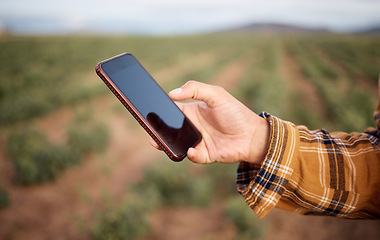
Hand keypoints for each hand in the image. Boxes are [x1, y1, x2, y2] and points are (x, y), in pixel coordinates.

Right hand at [150, 81, 268, 164]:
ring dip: (166, 144)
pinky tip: (191, 150)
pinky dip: (190, 154)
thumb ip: (195, 89)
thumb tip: (172, 93)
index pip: (171, 110)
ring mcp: (197, 141)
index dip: (159, 110)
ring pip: (176, 144)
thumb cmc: (235, 112)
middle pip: (169, 129)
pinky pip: (192, 156)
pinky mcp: (205, 155)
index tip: (147, 109)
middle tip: (149, 129)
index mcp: (193, 111)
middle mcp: (193, 127)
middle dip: (157, 130)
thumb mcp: (217, 95)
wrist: (253, 135)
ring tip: (157, 142)